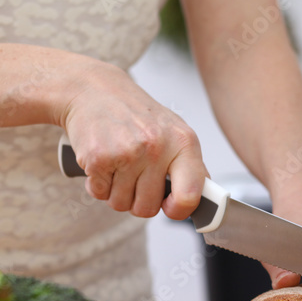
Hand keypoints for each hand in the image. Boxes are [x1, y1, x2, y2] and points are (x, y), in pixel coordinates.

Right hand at [60, 62, 208, 220]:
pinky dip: (98, 184)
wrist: (95, 89)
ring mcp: (127, 153)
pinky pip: (99, 194)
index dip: (179, 211)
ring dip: (117, 193)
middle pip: (148, 208)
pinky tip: (103, 163)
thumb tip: (206, 200)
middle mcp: (157, 147)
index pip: (190, 196)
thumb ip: (191, 167)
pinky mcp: (98, 157)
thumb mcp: (174, 132)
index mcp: (183, 142)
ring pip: (122, 204)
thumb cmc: (137, 115)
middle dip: (138, 200)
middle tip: (135, 177)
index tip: (170, 207)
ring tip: (119, 167)